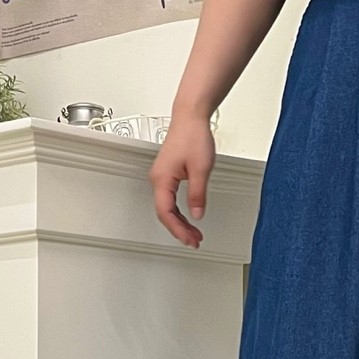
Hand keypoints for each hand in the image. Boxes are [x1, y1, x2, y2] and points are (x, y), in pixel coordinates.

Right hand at [149, 111, 214, 248]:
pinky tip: (189, 217)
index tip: (190, 240)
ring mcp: (161, 177)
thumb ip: (197, 194)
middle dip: (179, 229)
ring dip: (180, 222)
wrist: (190, 118)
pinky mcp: (168, 174)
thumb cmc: (193, 136)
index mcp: (161, 179)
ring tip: (194, 233)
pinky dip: (179, 211)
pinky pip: (170, 199)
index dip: (178, 229)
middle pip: (165, 213)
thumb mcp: (201, 169)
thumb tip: (197, 214)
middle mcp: (158, 179)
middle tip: (194, 241)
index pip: (166, 213)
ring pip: (167, 207)